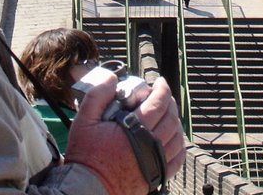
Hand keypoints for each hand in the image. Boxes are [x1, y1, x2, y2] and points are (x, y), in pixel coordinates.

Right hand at [64, 74, 184, 194]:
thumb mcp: (84, 120)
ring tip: (168, 115)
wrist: (88, 189)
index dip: (162, 89)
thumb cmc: (86, 158)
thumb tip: (112, 79)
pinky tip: (174, 140)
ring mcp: (155, 163)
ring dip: (176, 122)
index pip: (158, 103)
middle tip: (163, 95)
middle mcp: (149, 146)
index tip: (160, 82)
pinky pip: (177, 160)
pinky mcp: (155, 177)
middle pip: (171, 118)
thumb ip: (98, 96)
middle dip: (170, 102)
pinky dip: (179, 147)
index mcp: (134, 130)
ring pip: (177, 138)